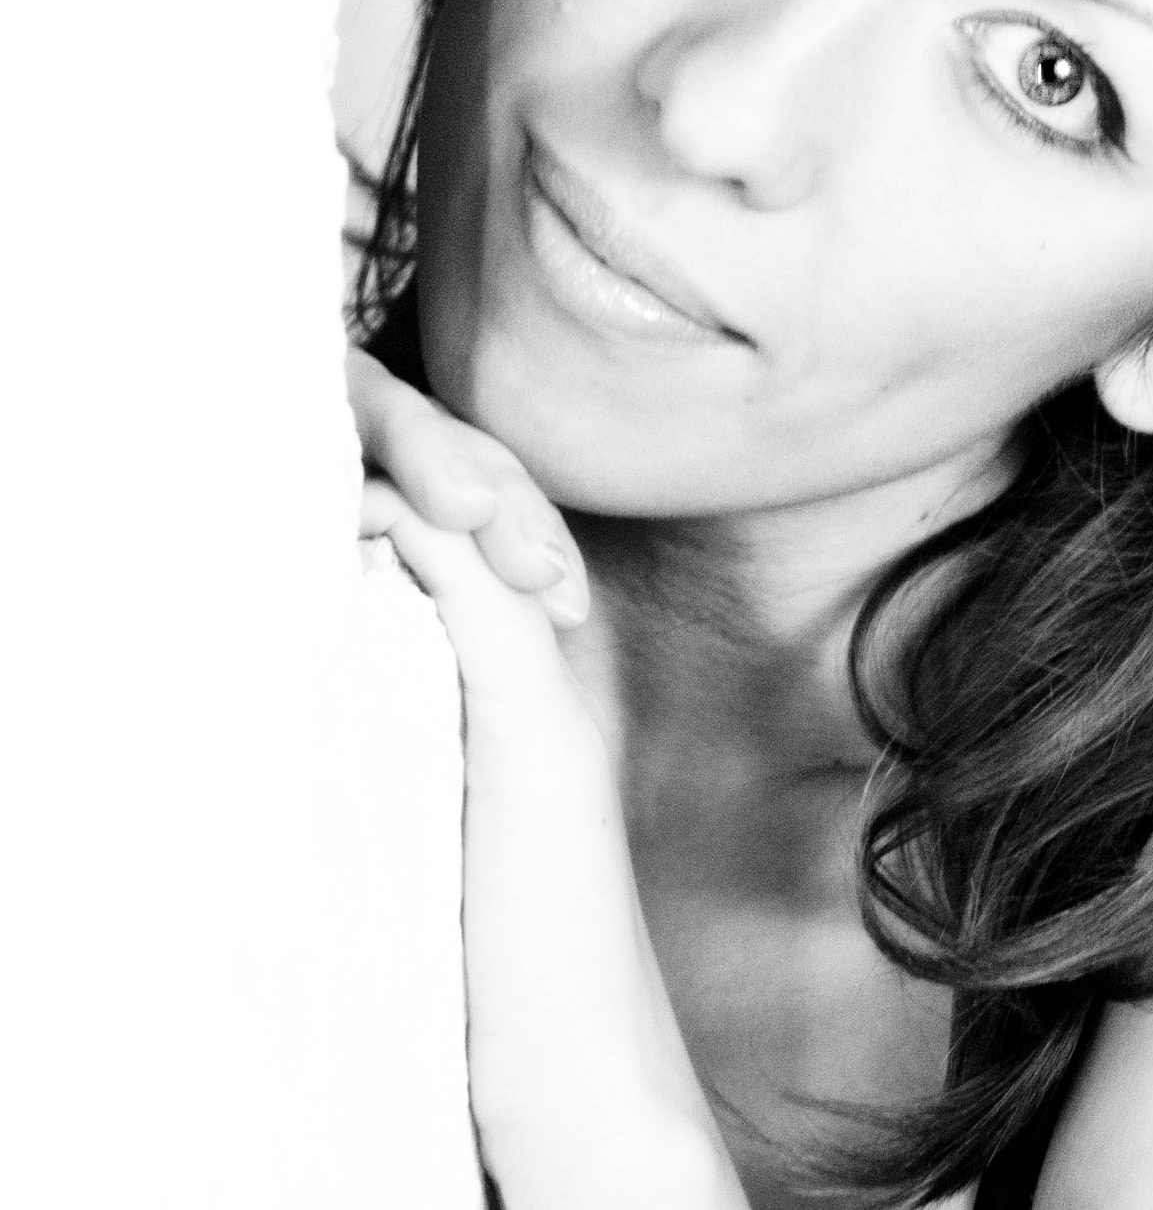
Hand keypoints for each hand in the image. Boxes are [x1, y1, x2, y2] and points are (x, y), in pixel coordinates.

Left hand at [348, 352, 742, 1207]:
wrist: (580, 1041)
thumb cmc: (512, 923)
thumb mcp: (457, 774)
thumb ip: (430, 681)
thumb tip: (362, 605)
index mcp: (547, 640)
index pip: (486, 497)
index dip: (417, 437)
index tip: (336, 402)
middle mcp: (564, 634)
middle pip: (493, 471)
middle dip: (406, 411)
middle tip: (321, 362)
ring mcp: (557, 669)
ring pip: (493, 501)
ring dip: (410, 445)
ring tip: (328, 403)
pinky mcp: (535, 716)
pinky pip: (476, 580)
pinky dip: (415, 526)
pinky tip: (350, 512)